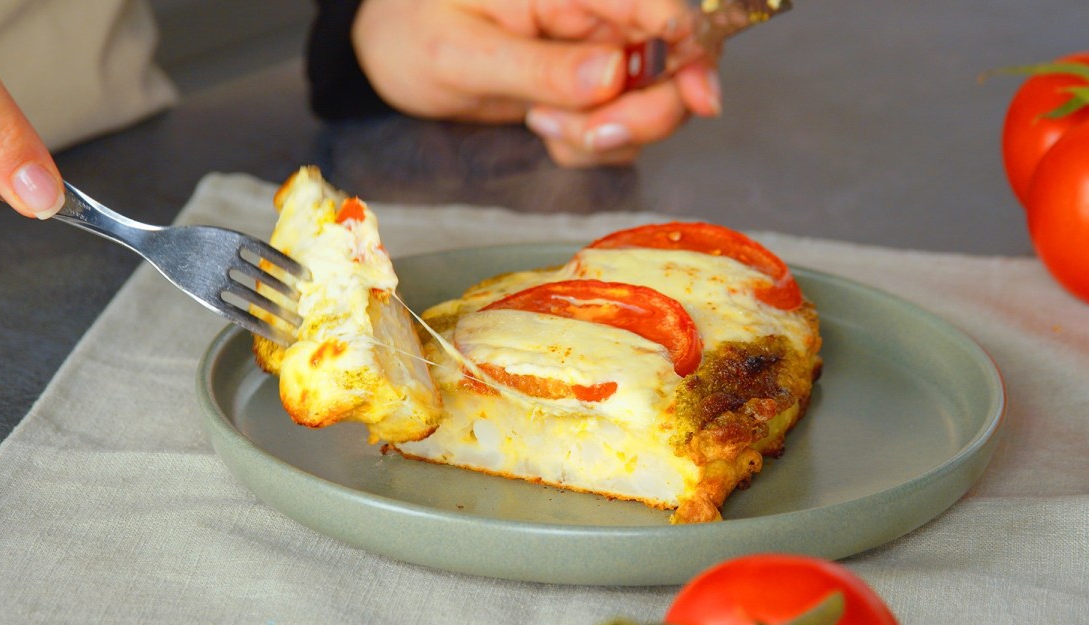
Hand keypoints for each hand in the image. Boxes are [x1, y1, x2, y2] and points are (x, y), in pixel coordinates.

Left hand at [352, 0, 719, 166]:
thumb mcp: (461, 54)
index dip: (691, 42)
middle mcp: (596, 11)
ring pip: (656, 100)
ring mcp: (600, 51)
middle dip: (646, 110)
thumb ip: (538, 67)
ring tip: (542, 124)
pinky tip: (545, 129)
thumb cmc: (413, 32)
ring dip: (610, 134)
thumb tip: (613, 75)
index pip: (656, 0)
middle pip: (676, 58)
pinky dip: (591, 146)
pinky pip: (622, 127)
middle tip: (589, 135)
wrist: (392, 51)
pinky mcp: (593, 87)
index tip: (696, 91)